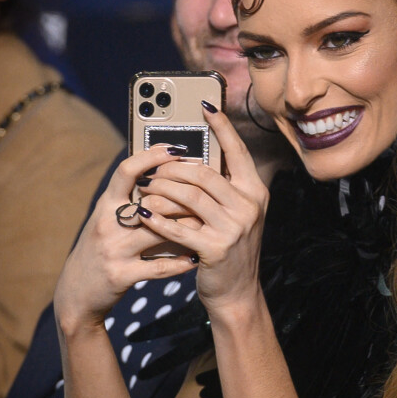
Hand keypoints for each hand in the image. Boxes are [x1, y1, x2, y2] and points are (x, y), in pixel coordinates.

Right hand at [54, 146, 199, 330]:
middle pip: (150, 200)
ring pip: (158, 232)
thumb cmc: (99, 250)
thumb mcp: (107, 221)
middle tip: (206, 191)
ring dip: (187, 227)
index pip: (127, 171)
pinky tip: (196, 258)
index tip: (175, 148)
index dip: (151, 156)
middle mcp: (107, 224)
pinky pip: (159, 267)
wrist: (76, 294)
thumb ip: (129, 201)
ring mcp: (114, 250)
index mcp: (105, 205)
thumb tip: (163, 175)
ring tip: (207, 222)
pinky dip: (181, 262)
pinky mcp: (121, 276)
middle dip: (182, 195)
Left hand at [129, 107, 268, 314]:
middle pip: (204, 173)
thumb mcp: (235, 214)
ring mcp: (234, 228)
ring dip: (161, 190)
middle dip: (172, 167)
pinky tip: (142, 212)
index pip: (237, 151)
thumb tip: (190, 158)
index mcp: (255, 191)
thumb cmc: (228, 248)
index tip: (205, 104)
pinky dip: (157, 218)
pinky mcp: (215, 249)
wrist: (237, 293)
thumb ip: (222, 187)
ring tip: (144, 188)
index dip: (221, 126)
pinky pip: (178, 227)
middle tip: (151, 168)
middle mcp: (249, 206)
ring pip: (189, 195)